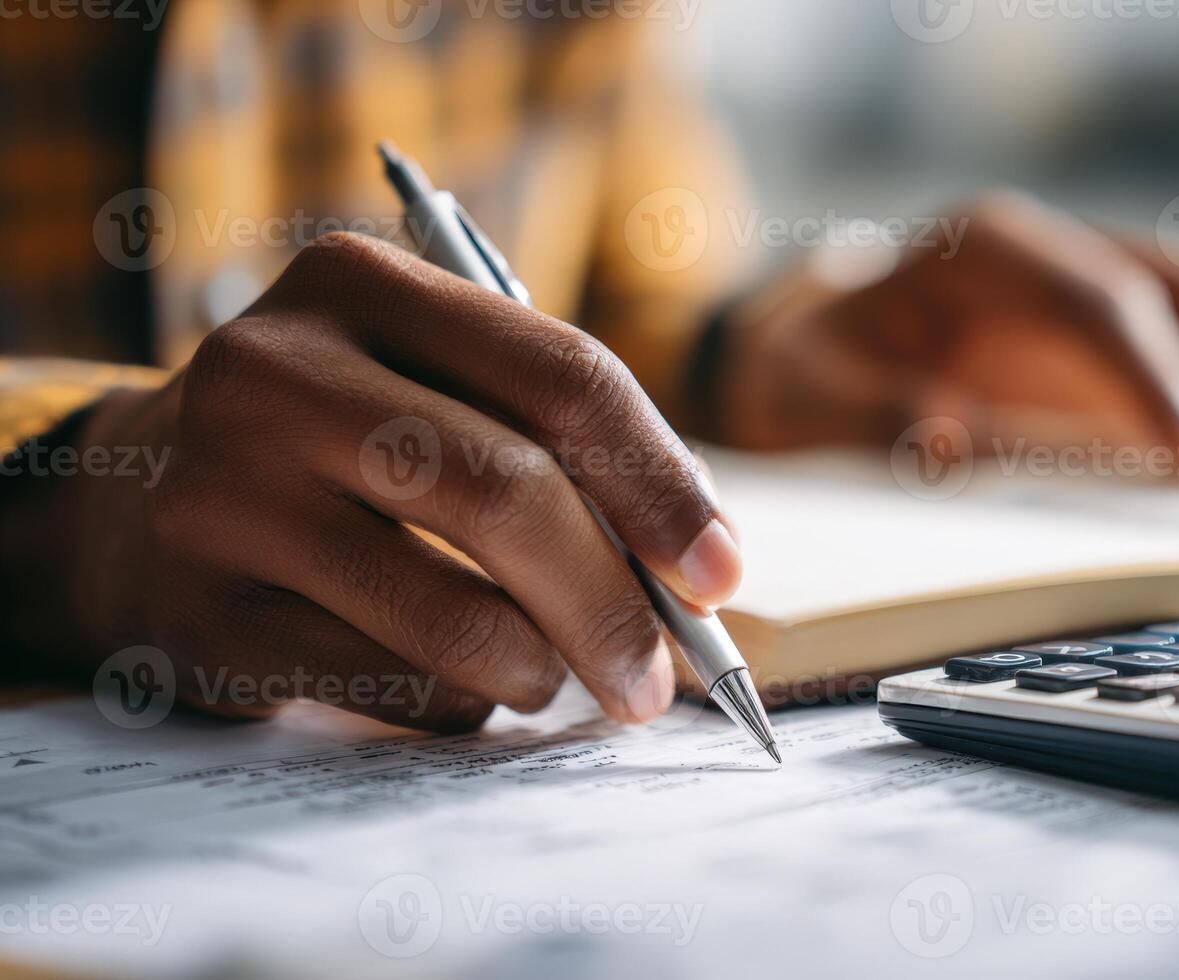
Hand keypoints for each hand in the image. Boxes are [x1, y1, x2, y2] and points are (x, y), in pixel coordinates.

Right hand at [12, 233, 739, 730]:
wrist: (136, 504)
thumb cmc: (344, 442)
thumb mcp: (428, 384)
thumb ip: (552, 441)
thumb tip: (700, 563)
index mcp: (361, 283)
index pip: (560, 374)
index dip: (662, 481)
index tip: (723, 570)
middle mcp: (277, 371)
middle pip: (509, 492)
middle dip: (616, 599)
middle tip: (665, 672)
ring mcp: (226, 492)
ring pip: (453, 610)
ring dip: (544, 665)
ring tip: (562, 678)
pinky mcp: (205, 611)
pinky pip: (391, 681)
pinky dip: (463, 701)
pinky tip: (465, 684)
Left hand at [717, 192, 1178, 469]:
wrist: (810, 346)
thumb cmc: (814, 372)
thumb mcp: (820, 396)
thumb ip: (883, 417)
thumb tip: (948, 445)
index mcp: (985, 247)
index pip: (1097, 302)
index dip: (1158, 380)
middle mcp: (1055, 246)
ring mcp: (1094, 273)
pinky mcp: (1118, 320)